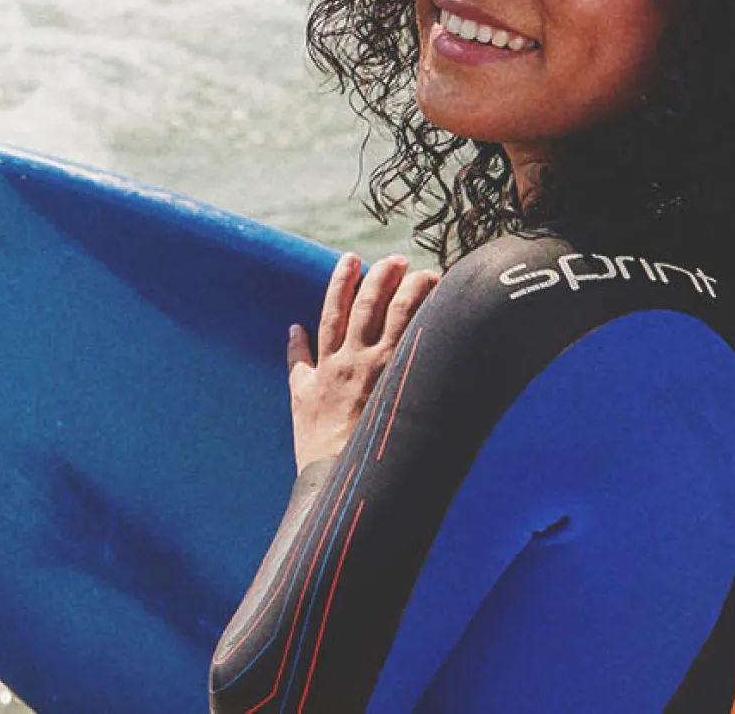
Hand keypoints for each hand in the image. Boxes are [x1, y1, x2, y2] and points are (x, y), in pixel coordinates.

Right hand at [286, 253, 439, 471]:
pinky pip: (418, 345)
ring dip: (411, 292)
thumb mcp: (299, 398)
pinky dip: (428, 323)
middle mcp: (352, 361)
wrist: (337, 475)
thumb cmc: (317, 441)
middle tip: (395, 260)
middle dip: (381, 278)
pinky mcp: (401, 386)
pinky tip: (440, 309)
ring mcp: (379, 372)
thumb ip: (298, 360)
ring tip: (424, 274)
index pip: (333, 310)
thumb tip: (294, 329)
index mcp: (326, 363)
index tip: (351, 259)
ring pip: (397, 319)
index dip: (341, 282)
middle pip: (367, 307)